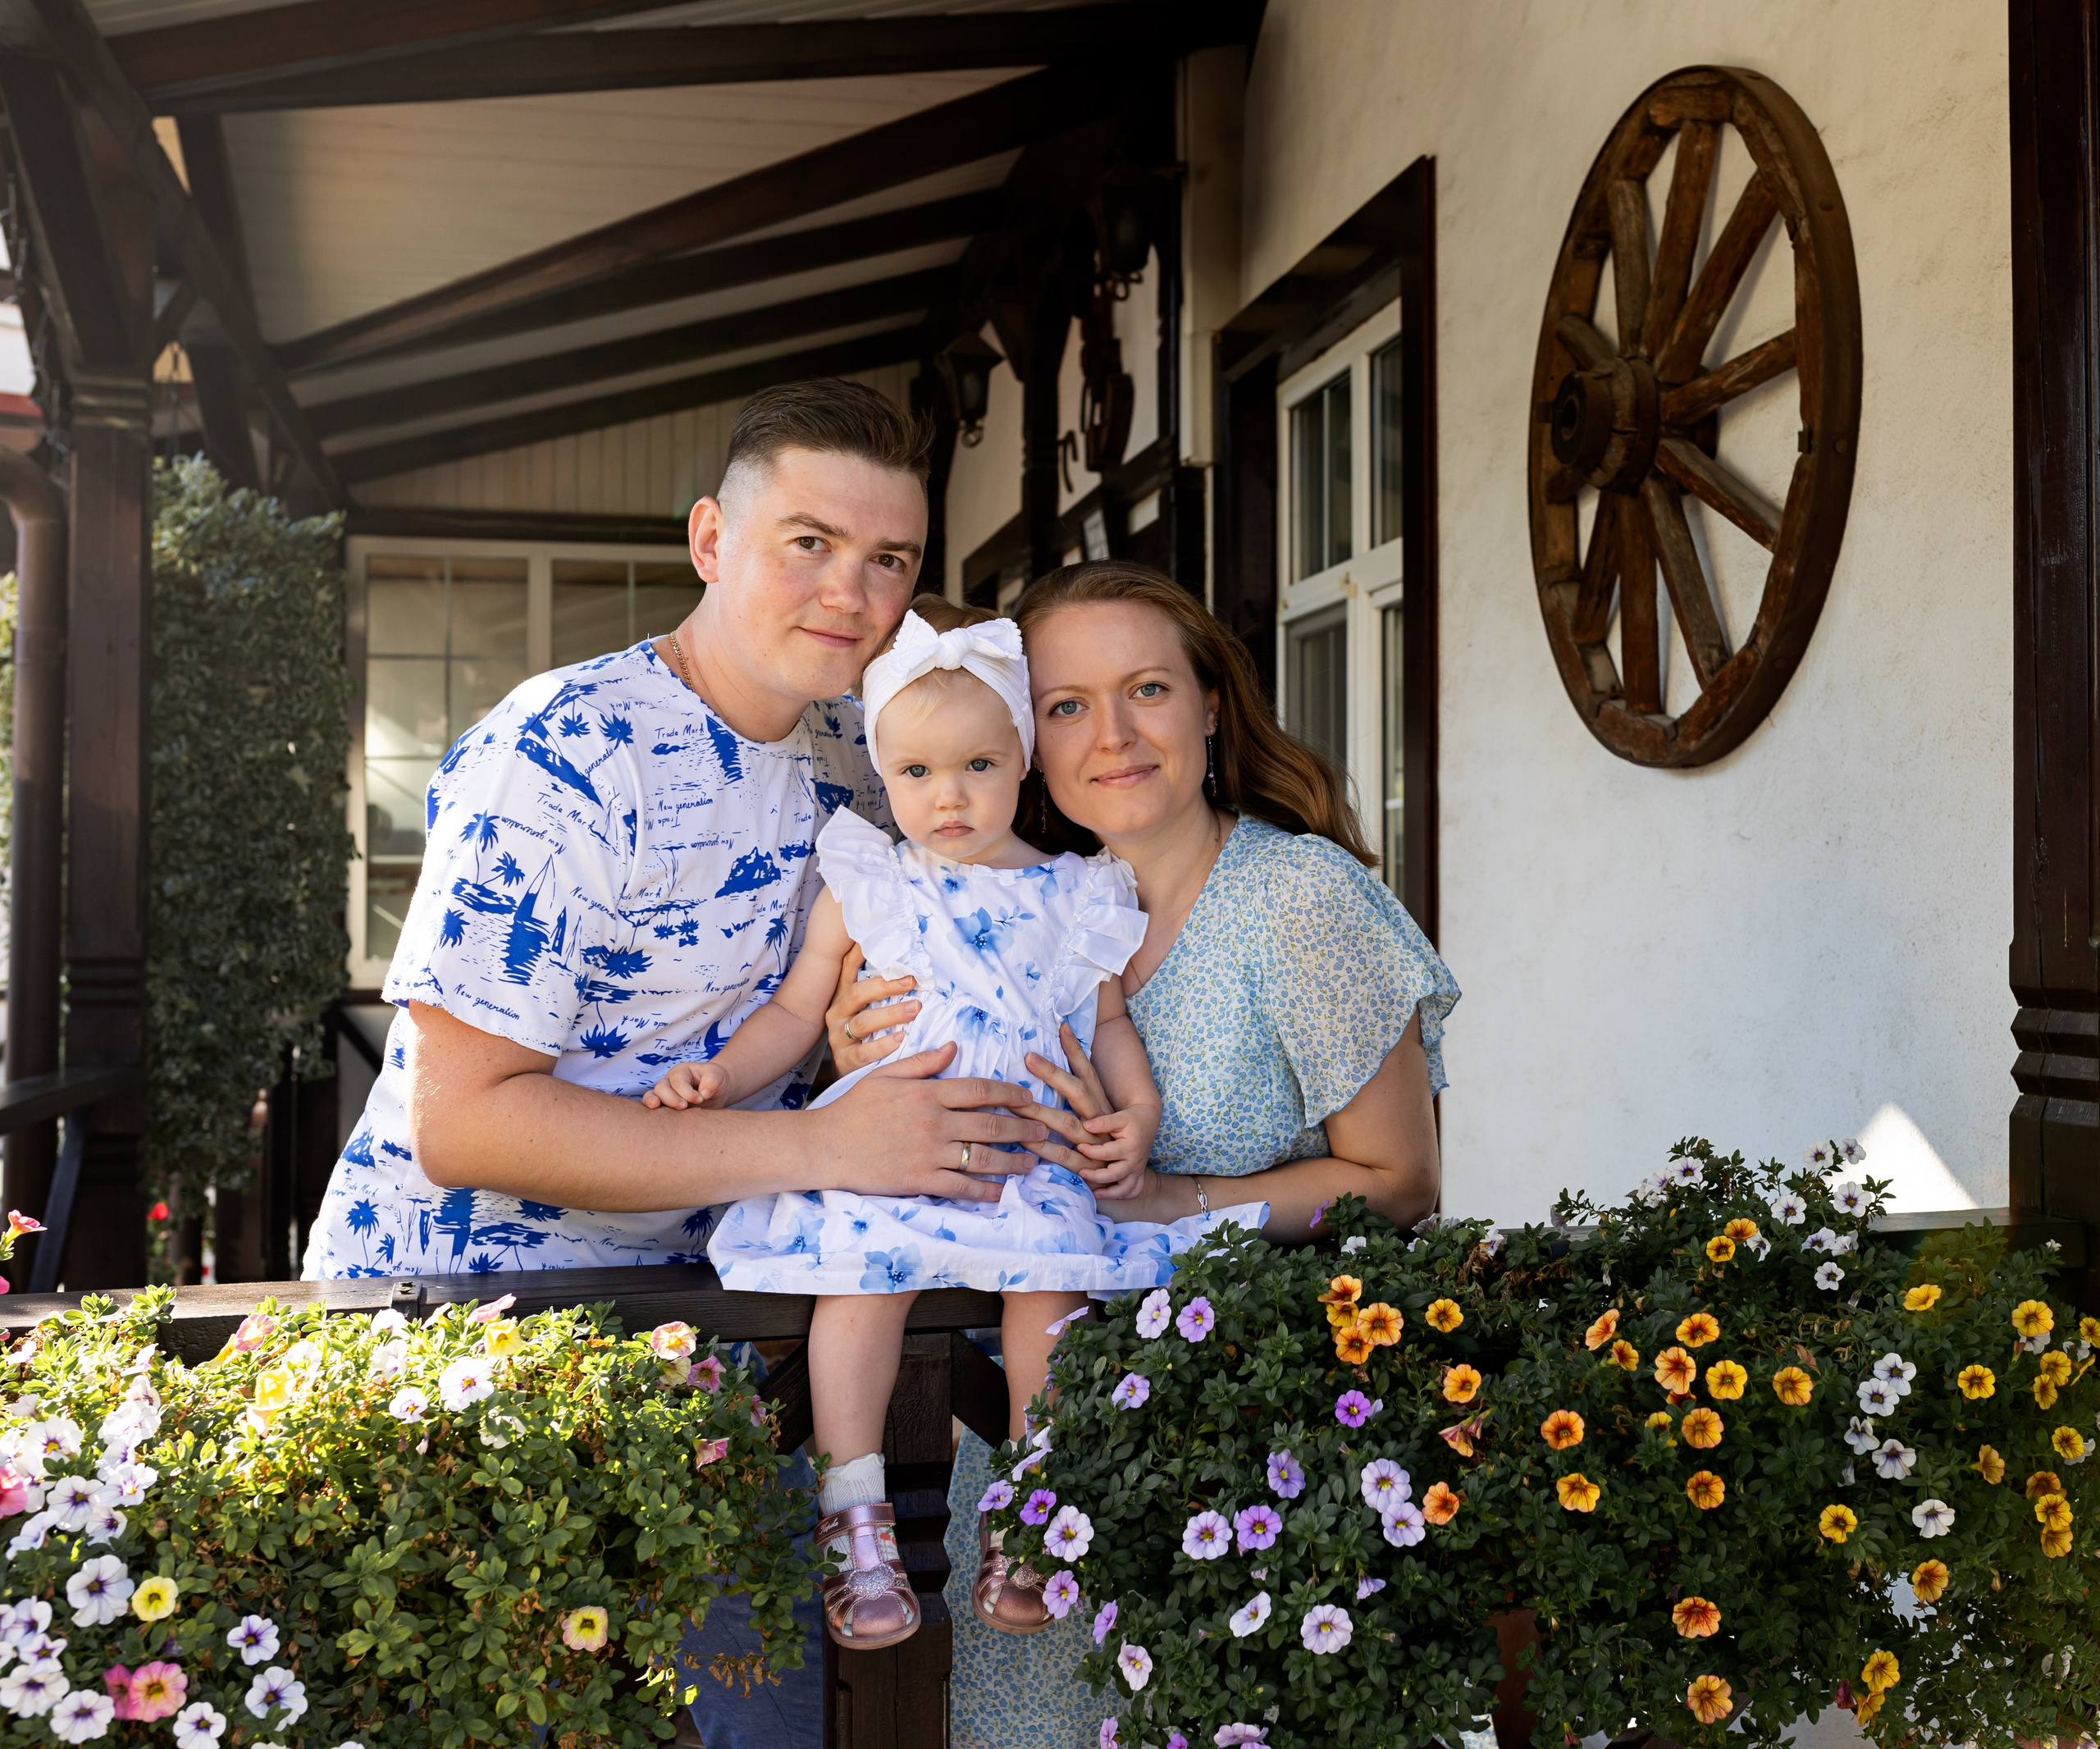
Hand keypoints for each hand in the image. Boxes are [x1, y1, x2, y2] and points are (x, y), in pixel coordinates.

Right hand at [643, 1061, 730, 1109]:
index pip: (678, 1081)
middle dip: (671, 1098)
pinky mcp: (665, 1108)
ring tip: (660, 1109)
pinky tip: (656, 1119)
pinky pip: (651, 1109)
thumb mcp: (718, 1075)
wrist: (717, 1093)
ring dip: (654, 1103)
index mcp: (681, 1072)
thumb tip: (703, 1093)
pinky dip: (651, 1113)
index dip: (687, 1092)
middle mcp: (669, 1082)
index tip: (701, 1099)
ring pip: (652, 1096)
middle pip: (661, 1087)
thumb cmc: (715, 1081)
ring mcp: (665, 1095)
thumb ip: (712, 1081)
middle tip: (684, 1107)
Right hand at [812, 1043, 1047, 1203]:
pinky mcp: (920, 1180)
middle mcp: (934, 1121)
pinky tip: (1000, 1191)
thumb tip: (954, 1047)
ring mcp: (929, 1152)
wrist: (824, 1145)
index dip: (1011, 1093)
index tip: (1028, 1099)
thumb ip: (923, 1062)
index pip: (981, 1090)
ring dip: (1012, 1161)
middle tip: (1043, 1132)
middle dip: (1023, 1129)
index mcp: (928, 1093)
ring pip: (983, 1158)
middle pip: (991, 1125)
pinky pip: (962, 1186)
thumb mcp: (885, 1075)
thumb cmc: (853, 1108)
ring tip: (1031, 1163)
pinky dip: (985, 1190)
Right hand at [826, 944, 919, 1073]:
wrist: (850, 1076)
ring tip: (914, 1008)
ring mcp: (839, 1037)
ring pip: (863, 1022)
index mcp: (844, 997)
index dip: (859, 952)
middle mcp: (838, 1014)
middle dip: (885, 985)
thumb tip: (904, 962)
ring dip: (890, 1014)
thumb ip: (880, 989)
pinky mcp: (845, 1060)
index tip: (877, 940)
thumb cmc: (864, 1036)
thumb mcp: (868, 1009)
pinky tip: (901, 1038)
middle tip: (911, 981)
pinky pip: (864, 1052)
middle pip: (857, 993)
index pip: (848, 969)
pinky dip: (883, 1044)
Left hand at [1022, 1025, 1158, 1201]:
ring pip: (1067, 1123)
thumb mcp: (1093, 1116)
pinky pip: (1065, 1155)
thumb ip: (1075, 1094)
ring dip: (1040, 1114)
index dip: (1075, 1049)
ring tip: (1014, 1105)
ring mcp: (1096, 1142)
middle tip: (1030, 1057)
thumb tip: (1056, 1064)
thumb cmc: (1102, 1141)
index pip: (1087, 1071)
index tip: (1062, 1027)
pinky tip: (1025, 1140)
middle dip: (1054, 1073)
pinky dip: (1045, 1149)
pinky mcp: (1089, 1165)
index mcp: (1099, 1104)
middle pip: (1078, 1091)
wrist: (1128, 1178)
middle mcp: (1099, 1119)